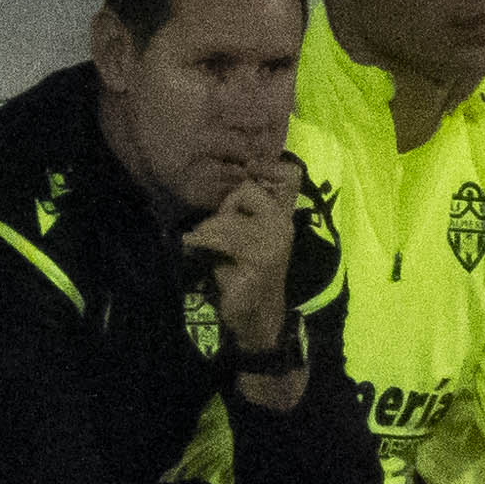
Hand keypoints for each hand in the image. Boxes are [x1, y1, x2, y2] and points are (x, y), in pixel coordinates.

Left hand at [184, 157, 302, 370]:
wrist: (256, 318)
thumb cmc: (245, 274)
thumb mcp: (247, 237)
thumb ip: (244, 212)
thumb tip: (224, 185)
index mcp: (284, 215)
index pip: (290, 175)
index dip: (269, 165)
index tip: (249, 168)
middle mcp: (284, 224)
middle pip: (246, 190)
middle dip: (225, 207)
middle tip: (216, 232)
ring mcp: (274, 242)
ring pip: (228, 217)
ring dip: (207, 231)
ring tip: (200, 244)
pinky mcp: (259, 260)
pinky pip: (221, 238)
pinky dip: (201, 242)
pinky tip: (194, 249)